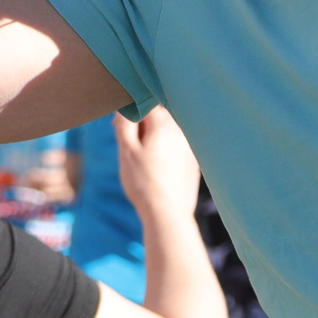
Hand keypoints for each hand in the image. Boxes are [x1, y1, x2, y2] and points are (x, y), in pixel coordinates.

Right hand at [113, 106, 200, 225]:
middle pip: (159, 117)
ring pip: (169, 133)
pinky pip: (177, 148)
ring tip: (146, 162)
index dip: (132, 114)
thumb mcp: (126, 151)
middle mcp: (181, 131)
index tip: (124, 128)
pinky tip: (159, 170)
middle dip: (144, 126)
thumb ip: (124, 124)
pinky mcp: (194, 162)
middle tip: (132, 147)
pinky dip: (167, 152)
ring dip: (156, 139)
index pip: (146, 103)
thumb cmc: (143, 182)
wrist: (167, 213)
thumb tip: (125, 108)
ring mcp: (190, 147)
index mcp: (164, 125)